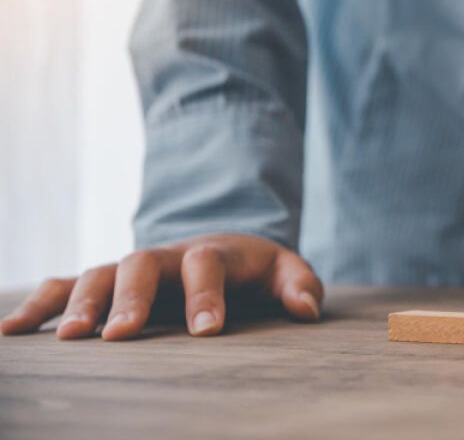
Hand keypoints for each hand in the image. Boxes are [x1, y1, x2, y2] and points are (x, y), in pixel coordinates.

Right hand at [0, 234, 322, 340]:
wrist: (221, 250)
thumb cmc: (254, 271)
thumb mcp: (285, 271)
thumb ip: (300, 285)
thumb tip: (307, 311)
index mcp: (212, 252)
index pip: (207, 265)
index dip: (206, 295)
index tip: (207, 331)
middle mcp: (165, 256)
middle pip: (141, 265)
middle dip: (130, 299)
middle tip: (121, 335)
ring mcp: (130, 268)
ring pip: (98, 275)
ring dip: (80, 304)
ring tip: (68, 340)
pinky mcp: (105, 282)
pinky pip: (62, 286)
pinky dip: (37, 304)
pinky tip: (11, 331)